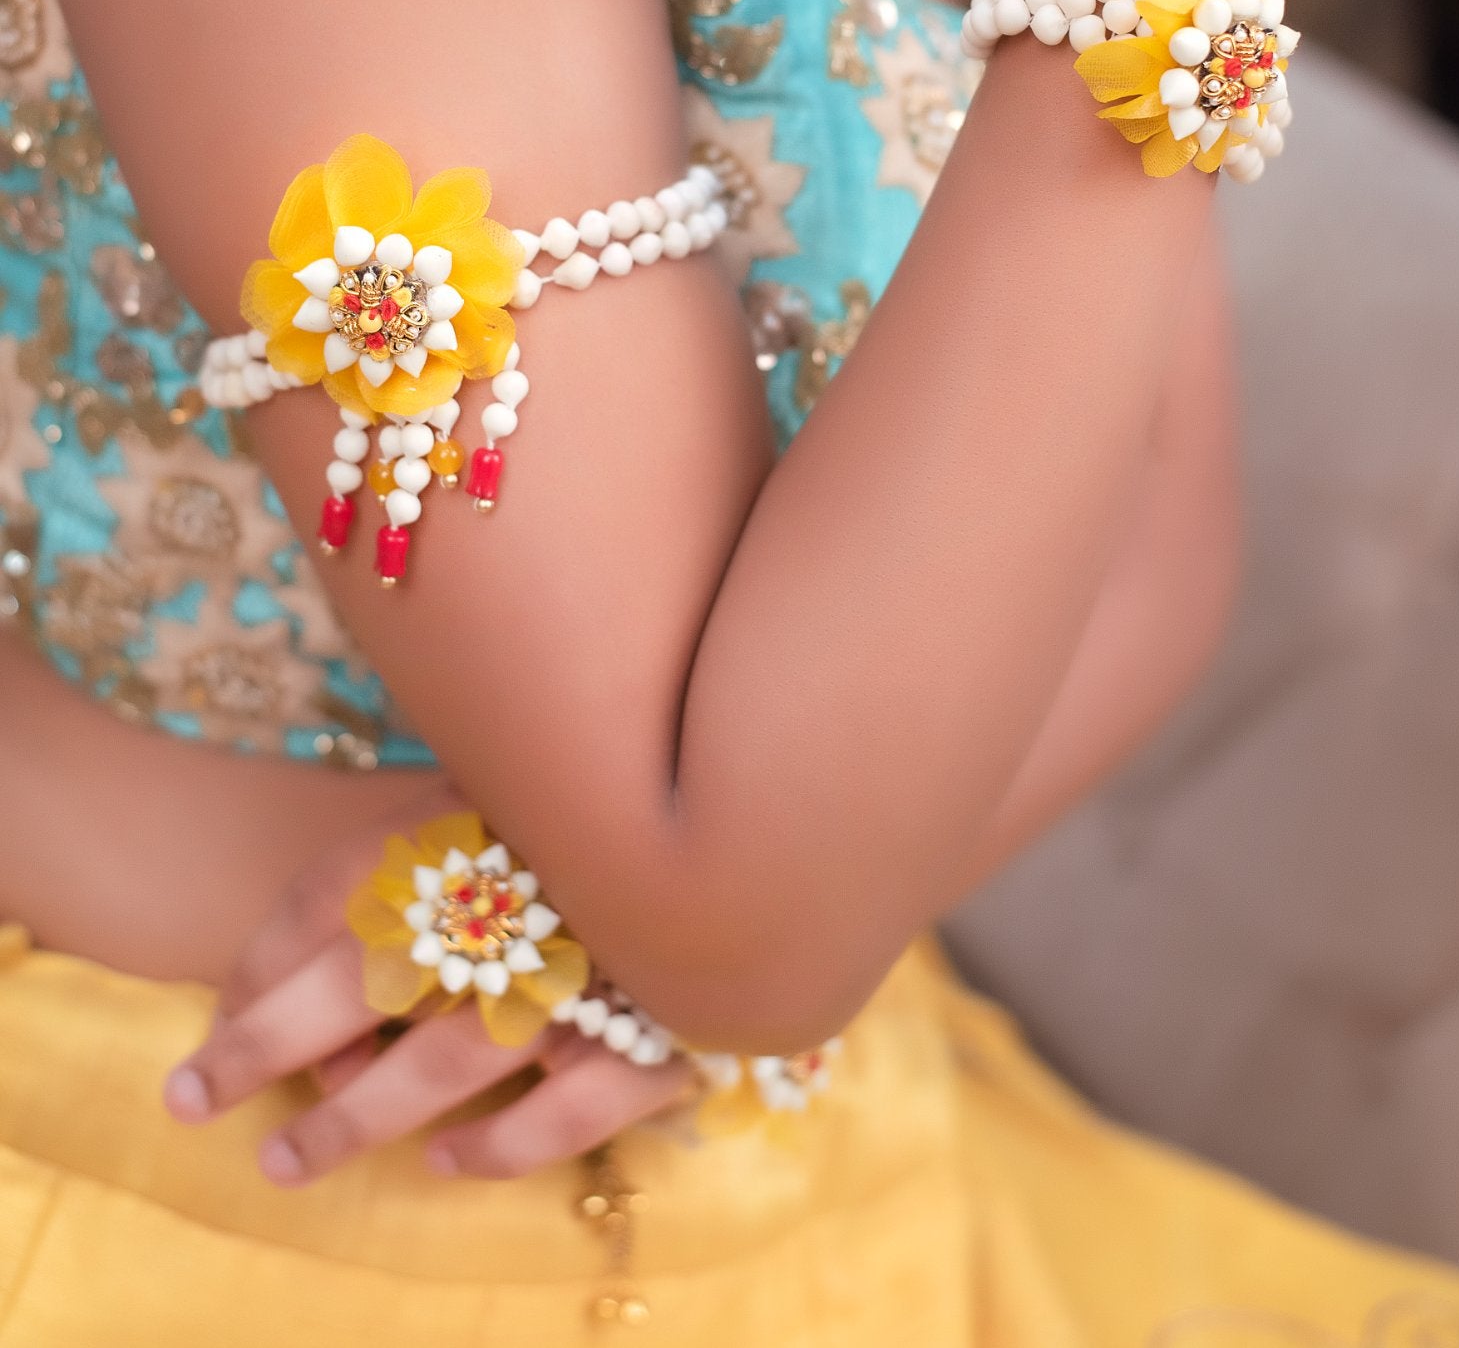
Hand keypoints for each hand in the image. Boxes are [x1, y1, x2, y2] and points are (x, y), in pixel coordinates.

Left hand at [162, 799, 695, 1183]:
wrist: (773, 793)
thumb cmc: (609, 793)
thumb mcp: (490, 788)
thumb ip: (399, 854)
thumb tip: (282, 964)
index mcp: (484, 810)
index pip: (340, 885)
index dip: (263, 961)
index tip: (213, 1019)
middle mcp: (535, 882)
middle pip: (372, 969)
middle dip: (268, 1042)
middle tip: (194, 1097)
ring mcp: (601, 958)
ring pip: (453, 1056)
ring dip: (358, 1116)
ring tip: (288, 1159)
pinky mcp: (670, 1021)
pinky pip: (575, 1105)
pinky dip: (502, 1144)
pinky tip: (446, 1161)